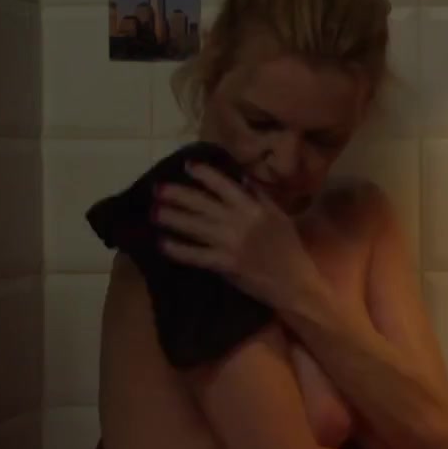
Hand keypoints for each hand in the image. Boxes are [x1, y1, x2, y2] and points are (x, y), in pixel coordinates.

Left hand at [153, 162, 316, 310]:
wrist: (294, 282)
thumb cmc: (289, 248)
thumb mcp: (280, 217)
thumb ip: (261, 196)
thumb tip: (242, 178)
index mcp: (253, 208)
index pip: (224, 185)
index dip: (204, 174)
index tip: (187, 166)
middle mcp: (239, 221)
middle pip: (202, 203)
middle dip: (177, 194)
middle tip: (157, 188)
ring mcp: (230, 243)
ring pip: (195, 226)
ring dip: (172, 218)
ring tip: (153, 212)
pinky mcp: (224, 264)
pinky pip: (196, 255)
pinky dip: (178, 249)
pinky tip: (162, 243)